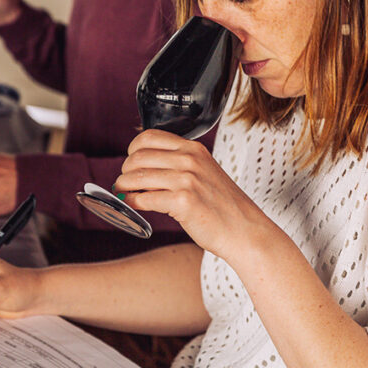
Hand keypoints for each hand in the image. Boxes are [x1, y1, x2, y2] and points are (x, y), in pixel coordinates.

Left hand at [114, 129, 258, 257]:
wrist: (245, 230)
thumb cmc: (223, 206)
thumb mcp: (203, 173)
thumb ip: (178, 165)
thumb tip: (141, 168)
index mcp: (193, 149)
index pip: (149, 136)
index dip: (133, 150)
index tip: (130, 163)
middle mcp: (189, 160)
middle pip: (138, 157)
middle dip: (125, 171)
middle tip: (124, 182)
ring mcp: (186, 179)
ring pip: (136, 177)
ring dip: (123, 187)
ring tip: (124, 194)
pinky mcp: (183, 201)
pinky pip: (143, 198)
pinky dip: (132, 202)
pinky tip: (133, 205)